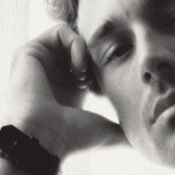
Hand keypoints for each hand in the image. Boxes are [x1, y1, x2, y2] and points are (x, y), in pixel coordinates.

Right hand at [4, 24, 125, 157]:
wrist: (42, 137)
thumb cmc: (70, 138)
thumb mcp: (104, 130)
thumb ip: (123, 132)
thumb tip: (145, 143)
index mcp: (68, 87)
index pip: (91, 61)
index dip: (103, 68)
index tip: (101, 92)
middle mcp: (52, 71)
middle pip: (83, 46)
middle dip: (95, 58)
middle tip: (94, 82)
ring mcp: (40, 61)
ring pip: (72, 37)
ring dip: (85, 52)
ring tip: (85, 76)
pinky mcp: (29, 52)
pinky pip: (59, 31)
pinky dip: (76, 44)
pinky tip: (78, 69)